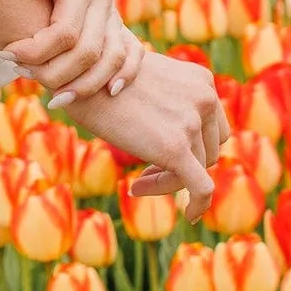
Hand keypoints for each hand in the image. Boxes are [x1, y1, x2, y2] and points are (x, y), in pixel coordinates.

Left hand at [1, 0, 144, 102]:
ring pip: (112, 58)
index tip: (7, 54)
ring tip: (55, 99)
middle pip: (89, 51)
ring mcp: (111, 12)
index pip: (65, 32)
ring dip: (86, 84)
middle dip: (56, 73)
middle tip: (22, 76)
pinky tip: (109, 93)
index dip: (37, 51)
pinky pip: (131, 52)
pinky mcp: (113, 22)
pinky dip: (126, 74)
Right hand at [68, 49, 228, 222]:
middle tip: (147, 171)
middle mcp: (204, 97)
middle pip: (209, 148)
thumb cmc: (101, 76)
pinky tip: (190, 216)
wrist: (78, 74)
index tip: (159, 151)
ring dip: (170, 180)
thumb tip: (168, 129)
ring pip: (200, 169)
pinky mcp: (175, 148)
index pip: (212, 125)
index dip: (193, 144)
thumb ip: (169, 99)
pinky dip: (199, 205)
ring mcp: (191, 122)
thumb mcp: (147, 78)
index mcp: (201, 79)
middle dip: (184, 164)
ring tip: (139, 183)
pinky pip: (202, 188)